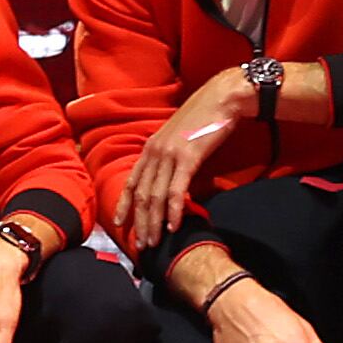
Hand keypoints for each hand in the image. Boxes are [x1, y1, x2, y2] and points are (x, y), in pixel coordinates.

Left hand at [120, 67, 253, 252]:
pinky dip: (174, 211)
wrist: (222, 99)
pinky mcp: (188, 158)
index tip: (120, 224)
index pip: (132, 182)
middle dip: (140, 222)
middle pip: (141, 195)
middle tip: (141, 244)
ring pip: (156, 196)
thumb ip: (171, 157)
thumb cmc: (204, 118)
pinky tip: (174, 226)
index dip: (124, 205)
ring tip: (154, 242)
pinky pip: (177, 190)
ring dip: (154, 222)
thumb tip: (171, 177)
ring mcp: (170, 155)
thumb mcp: (179, 137)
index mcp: (150, 147)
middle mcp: (154, 152)